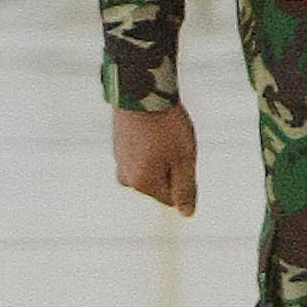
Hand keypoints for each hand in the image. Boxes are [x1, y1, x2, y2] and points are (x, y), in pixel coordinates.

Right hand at [113, 103, 198, 217]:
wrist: (140, 91)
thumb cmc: (166, 126)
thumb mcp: (184, 159)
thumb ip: (185, 189)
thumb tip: (187, 214)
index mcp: (142, 184)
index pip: (172, 198)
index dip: (184, 177)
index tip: (182, 154)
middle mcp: (126, 178)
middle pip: (161, 183)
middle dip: (173, 167)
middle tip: (174, 142)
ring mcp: (120, 161)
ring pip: (152, 168)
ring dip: (163, 155)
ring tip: (164, 133)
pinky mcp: (119, 146)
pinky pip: (143, 154)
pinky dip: (152, 144)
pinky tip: (154, 128)